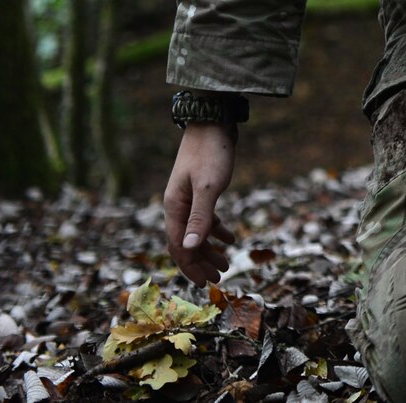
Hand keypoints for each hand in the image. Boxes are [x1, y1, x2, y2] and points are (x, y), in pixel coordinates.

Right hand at [163, 124, 237, 284]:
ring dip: (210, 249)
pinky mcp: (201, 190)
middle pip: (187, 243)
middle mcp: (178, 206)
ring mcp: (189, 198)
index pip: (179, 246)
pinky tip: (231, 239)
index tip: (207, 283)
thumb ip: (201, 218)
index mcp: (175, 208)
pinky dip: (217, 230)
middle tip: (220, 278)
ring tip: (227, 263)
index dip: (192, 267)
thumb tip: (191, 248)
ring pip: (197, 232)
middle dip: (202, 263)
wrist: (213, 122)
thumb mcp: (209, 187)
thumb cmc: (211, 153)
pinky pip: (206, 218)